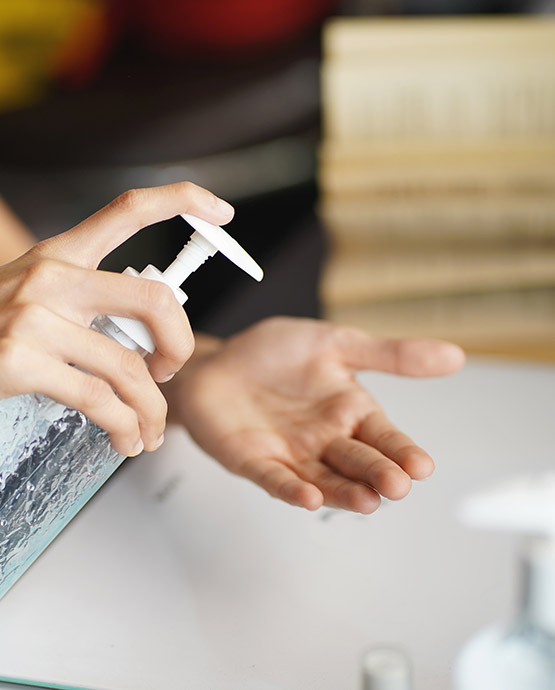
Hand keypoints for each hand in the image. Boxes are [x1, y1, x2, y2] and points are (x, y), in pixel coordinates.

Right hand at [0, 182, 233, 455]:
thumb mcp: (37, 295)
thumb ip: (90, 301)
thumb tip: (152, 336)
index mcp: (62, 254)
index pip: (129, 210)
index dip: (182, 201)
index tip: (222, 210)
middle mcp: (52, 276)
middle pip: (154, 300)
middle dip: (180, 345)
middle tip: (170, 372)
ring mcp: (34, 316)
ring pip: (130, 367)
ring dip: (153, 409)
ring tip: (149, 430)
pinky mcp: (21, 359)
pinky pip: (100, 399)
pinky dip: (125, 426)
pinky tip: (125, 439)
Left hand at [164, 317, 464, 512]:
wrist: (219, 361)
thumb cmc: (274, 353)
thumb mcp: (336, 343)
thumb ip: (390, 355)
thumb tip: (455, 355)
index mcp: (349, 412)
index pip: (384, 436)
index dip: (402, 451)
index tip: (422, 466)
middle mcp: (325, 439)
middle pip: (358, 462)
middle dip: (378, 474)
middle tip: (397, 485)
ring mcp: (291, 454)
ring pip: (324, 479)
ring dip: (345, 492)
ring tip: (367, 501)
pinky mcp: (255, 462)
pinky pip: (275, 479)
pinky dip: (291, 489)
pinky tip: (309, 497)